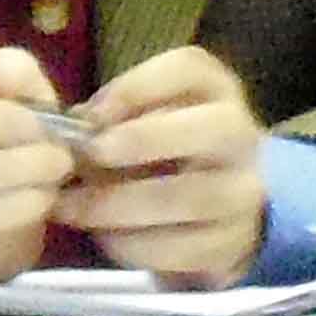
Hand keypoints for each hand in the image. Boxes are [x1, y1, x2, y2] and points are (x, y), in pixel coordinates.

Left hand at [61, 45, 268, 286]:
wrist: (218, 210)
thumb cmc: (162, 152)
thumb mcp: (144, 119)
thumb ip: (112, 117)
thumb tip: (71, 129)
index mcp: (215, 92)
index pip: (191, 68)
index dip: (138, 87)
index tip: (89, 114)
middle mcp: (241, 136)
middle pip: (215, 127)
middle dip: (145, 139)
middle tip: (90, 156)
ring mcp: (244, 192)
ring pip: (194, 196)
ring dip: (121, 204)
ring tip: (71, 208)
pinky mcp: (232, 242)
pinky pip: (183, 247)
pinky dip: (133, 244)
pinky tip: (103, 237)